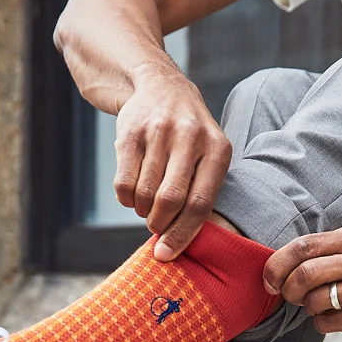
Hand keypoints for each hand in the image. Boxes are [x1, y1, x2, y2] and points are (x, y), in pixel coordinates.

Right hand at [113, 62, 230, 260]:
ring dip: (142, 211)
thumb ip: (202, 192)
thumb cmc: (190, 136)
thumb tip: (179, 244)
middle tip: (156, 227)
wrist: (161, 87)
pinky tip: (133, 194)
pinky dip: (126, 199)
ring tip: (147, 207)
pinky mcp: (130, 132)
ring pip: (145, 193)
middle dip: (160, 224)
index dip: (182, 234)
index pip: (200, 203)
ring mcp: (159, 131)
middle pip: (170, 200)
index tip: (167, 254)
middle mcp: (190, 136)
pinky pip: (124, 182)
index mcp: (217, 148)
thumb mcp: (209, 154)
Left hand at [263, 226, 341, 341]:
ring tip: (321, 307)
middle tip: (292, 297)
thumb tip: (278, 267)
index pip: (304, 246)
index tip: (269, 280)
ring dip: (309, 309)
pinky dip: (323, 323)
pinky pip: (329, 323)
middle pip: (305, 273)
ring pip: (316, 300)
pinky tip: (337, 319)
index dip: (277, 265)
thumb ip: (326, 251)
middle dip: (289, 291)